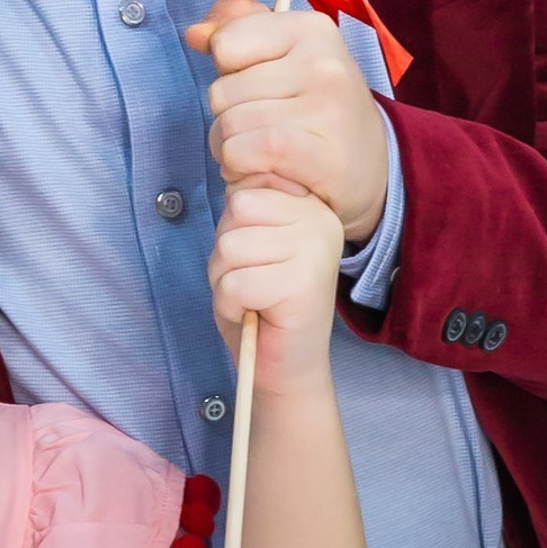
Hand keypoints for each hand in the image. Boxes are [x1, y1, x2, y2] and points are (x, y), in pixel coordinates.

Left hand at [187, 0, 387, 242]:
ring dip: (230, 148)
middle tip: (262, 128)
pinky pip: (243, 152)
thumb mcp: (284, 57)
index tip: (261, 86)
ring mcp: (326, 107)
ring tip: (261, 152)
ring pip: (227, 125)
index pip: (224, 44)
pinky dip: (239, 167)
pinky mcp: (321, 154)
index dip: (229, 72)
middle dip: (227, 116)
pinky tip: (264, 169)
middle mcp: (323, 62)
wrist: (372, 168)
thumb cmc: (316, 107)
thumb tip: (195, 34)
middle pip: (220, 91)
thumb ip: (237, 31)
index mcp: (311, 29)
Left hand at [206, 181, 346, 389]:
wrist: (285, 367)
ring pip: (230, 245)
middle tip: (252, 281)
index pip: (246, 186)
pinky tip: (256, 315)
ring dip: (226, 278)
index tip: (257, 256)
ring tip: (254, 297)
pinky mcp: (303, 285)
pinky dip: (230, 304)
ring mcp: (315, 250)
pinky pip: (235, 282)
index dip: (233, 226)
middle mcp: (320, 220)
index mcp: (309, 204)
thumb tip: (236, 180)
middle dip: (226, 251)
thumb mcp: (248, 241)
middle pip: (236, 209)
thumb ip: (246, 209)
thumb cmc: (260, 302)